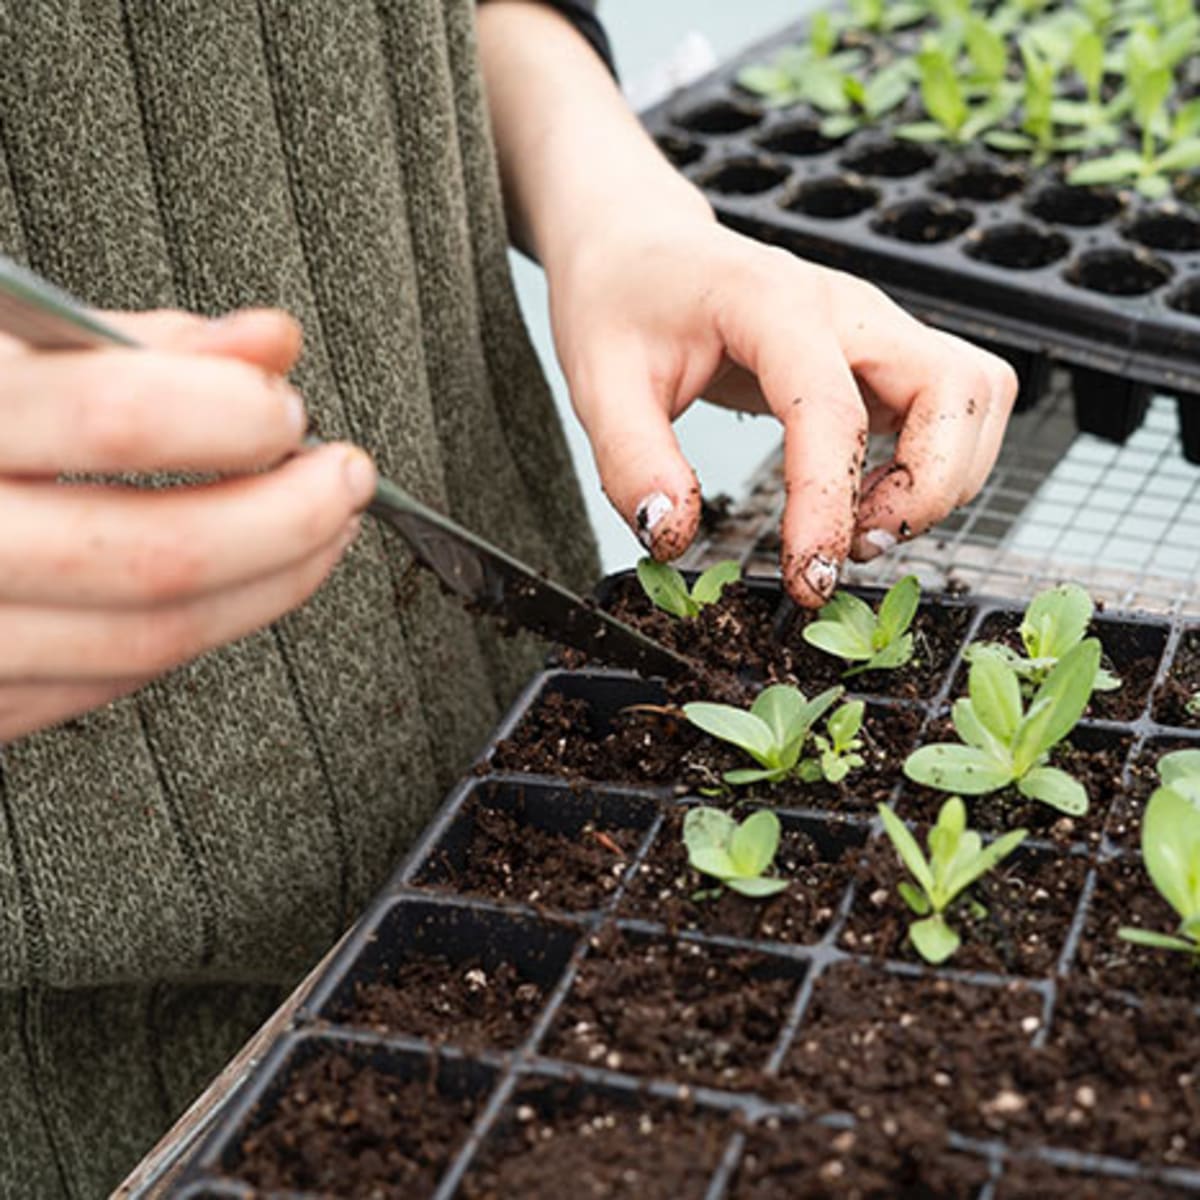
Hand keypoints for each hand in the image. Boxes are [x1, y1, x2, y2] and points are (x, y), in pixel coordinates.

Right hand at [0, 309, 375, 741]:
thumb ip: (126, 343)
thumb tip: (269, 340)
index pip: (111, 416)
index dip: (231, 413)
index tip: (288, 402)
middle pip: (151, 558)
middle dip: (287, 521)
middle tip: (347, 479)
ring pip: (145, 643)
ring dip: (268, 588)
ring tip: (320, 532)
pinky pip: (104, 685)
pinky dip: (191, 635)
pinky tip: (234, 587)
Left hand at [548, 216, 1016, 606]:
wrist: (640, 246)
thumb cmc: (619, 303)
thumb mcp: (597, 382)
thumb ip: (633, 462)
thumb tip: (673, 536)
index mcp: (771, 303)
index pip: (830, 409)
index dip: (828, 505)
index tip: (809, 578)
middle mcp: (846, 307)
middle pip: (959, 387)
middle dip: (930, 488)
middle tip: (857, 545)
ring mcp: (874, 326)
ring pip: (976, 394)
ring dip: (944, 478)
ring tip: (863, 527)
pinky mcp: (881, 354)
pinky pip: (954, 406)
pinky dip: (936, 465)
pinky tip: (866, 500)